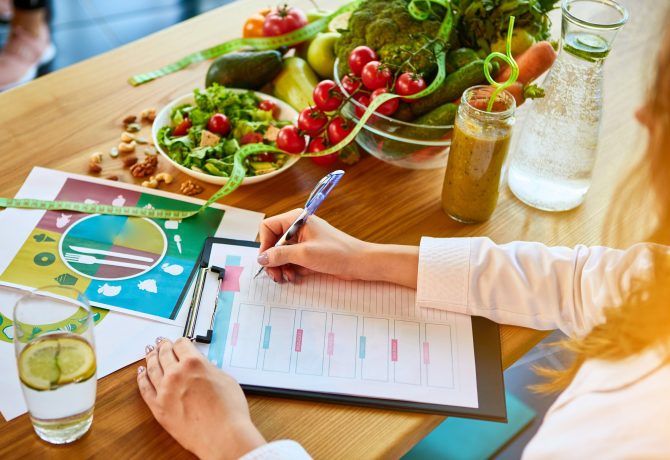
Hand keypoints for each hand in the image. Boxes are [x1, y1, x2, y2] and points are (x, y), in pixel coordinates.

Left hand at [137, 337, 265, 459]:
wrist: (223, 436)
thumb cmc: (229, 411)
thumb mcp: (225, 379)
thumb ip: (209, 369)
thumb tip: (202, 368)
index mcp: (194, 363)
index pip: (181, 344)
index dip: (180, 342)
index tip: (179, 343)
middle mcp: (176, 373)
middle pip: (164, 353)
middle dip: (163, 346)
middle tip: (161, 343)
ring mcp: (164, 390)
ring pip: (152, 368)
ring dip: (150, 358)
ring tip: (149, 353)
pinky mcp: (158, 407)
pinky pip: (145, 388)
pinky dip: (141, 378)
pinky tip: (141, 373)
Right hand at [258, 209, 418, 288]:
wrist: (359, 263)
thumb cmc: (337, 253)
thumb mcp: (304, 254)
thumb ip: (280, 255)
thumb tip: (261, 258)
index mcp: (296, 219)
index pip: (268, 227)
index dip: (264, 245)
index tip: (267, 261)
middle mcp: (297, 228)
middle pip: (273, 242)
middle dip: (272, 260)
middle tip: (275, 276)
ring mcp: (303, 240)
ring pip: (281, 253)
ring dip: (281, 267)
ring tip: (286, 278)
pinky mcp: (308, 252)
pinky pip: (291, 260)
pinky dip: (290, 269)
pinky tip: (294, 277)